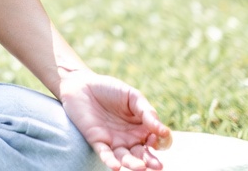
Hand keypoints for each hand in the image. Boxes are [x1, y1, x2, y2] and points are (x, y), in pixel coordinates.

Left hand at [57, 70, 172, 170]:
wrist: (82, 84)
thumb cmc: (110, 89)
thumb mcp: (132, 97)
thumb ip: (147, 112)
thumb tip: (164, 131)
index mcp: (141, 127)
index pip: (155, 140)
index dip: (159, 141)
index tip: (158, 136)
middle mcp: (130, 138)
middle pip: (142, 154)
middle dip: (150, 161)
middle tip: (158, 167)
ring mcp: (114, 141)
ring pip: (125, 158)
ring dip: (133, 164)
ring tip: (141, 167)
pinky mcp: (97, 141)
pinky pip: (105, 154)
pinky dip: (110, 161)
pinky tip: (116, 167)